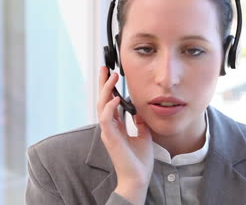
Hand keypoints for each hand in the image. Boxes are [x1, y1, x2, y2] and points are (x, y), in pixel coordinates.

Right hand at [97, 66, 153, 204]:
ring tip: (111, 76)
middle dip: (103, 83)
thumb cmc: (139, 160)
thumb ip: (140, 122)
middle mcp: (110, 127)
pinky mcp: (110, 138)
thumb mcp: (144, 135)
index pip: (110, 102)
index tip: (112, 73)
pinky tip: (116, 98)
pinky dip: (109, 107)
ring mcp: (108, 132)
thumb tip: (139, 110)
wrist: (138, 178)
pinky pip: (105, 119)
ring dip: (106, 89)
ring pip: (101, 105)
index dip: (110, 88)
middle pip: (102, 100)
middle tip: (105, 67)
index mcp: (116, 126)